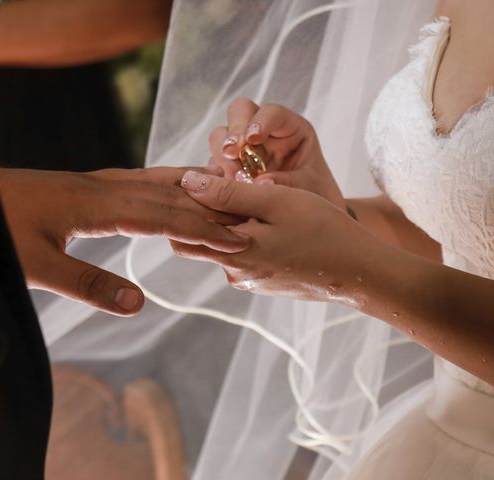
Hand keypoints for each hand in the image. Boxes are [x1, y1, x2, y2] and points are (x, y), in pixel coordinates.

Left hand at [0, 166, 248, 315]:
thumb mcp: (36, 266)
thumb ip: (88, 284)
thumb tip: (139, 303)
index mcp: (96, 205)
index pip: (163, 216)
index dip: (201, 229)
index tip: (236, 241)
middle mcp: (103, 187)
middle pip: (168, 195)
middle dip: (209, 210)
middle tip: (247, 223)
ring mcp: (96, 182)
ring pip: (156, 182)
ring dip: (192, 192)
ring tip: (226, 197)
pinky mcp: (88, 185)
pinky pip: (140, 181)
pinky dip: (167, 185)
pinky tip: (172, 188)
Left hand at [172, 171, 370, 302]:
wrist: (362, 273)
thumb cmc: (323, 231)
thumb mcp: (276, 201)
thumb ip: (229, 193)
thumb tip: (188, 182)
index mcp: (231, 254)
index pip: (181, 231)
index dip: (185, 202)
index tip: (203, 178)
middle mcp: (234, 273)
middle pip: (198, 239)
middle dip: (204, 213)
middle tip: (230, 186)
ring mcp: (249, 281)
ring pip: (222, 245)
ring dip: (230, 223)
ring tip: (257, 199)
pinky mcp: (264, 282)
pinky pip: (242, 255)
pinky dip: (247, 236)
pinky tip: (271, 222)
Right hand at [209, 98, 345, 209]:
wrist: (310, 219)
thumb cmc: (316, 196)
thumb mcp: (310, 189)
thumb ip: (288, 183)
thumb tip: (260, 183)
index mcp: (290, 128)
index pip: (272, 113)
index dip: (260, 121)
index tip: (252, 138)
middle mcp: (264, 133)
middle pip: (240, 112)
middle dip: (233, 131)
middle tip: (231, 153)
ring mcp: (243, 149)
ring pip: (221, 136)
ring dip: (222, 156)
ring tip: (233, 179)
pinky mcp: (228, 168)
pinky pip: (214, 165)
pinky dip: (215, 177)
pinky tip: (223, 190)